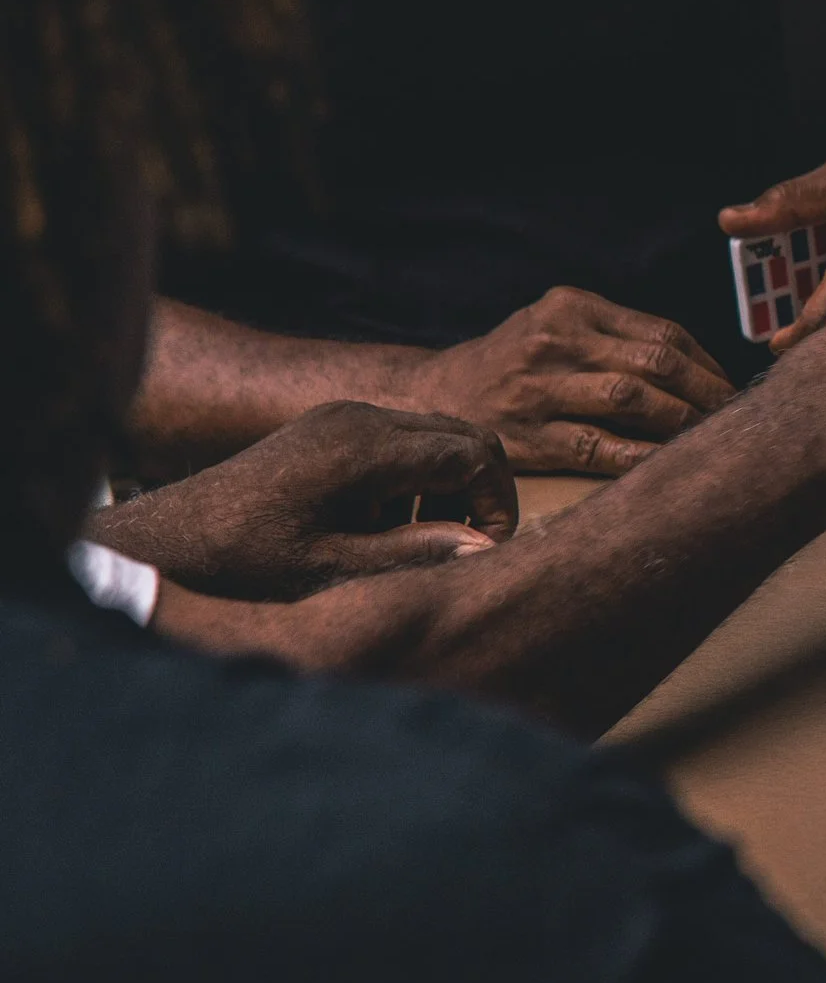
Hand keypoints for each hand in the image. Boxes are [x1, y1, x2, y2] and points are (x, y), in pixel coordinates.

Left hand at [86, 402, 517, 600]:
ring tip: (421, 538)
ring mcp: (346, 415)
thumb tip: (484, 548)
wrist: (173, 532)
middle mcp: (362, 418)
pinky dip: (416, 476)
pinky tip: (382, 521)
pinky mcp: (332, 423)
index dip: (495, 502)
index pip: (471, 455)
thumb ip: (413, 553)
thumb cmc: (244, 558)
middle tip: (473, 541)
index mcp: (364, 449)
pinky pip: (401, 438)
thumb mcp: (331, 567)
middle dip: (482, 489)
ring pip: (437, 433)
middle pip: (464, 434)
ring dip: (449, 483)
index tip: (487, 548)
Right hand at [397, 287, 734, 473]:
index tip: (733, 388)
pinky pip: (600, 448)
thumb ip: (619, 336)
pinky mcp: (529, 436)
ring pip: (633, 401)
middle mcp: (556, 341)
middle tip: (737, 419)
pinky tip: (670, 465)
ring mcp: (540, 389)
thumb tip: (702, 367)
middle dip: (707, 393)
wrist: (436, 394)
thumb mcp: (560, 327)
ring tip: (711, 440)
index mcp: (572, 308)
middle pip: (655, 363)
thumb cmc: (518, 363)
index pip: (662, 332)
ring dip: (683, 423)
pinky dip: (642, 458)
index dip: (708, 364)